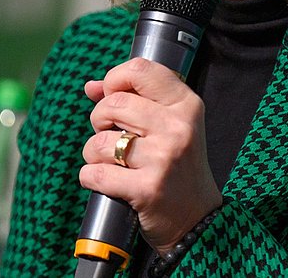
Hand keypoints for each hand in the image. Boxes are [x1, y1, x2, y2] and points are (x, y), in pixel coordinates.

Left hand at [80, 57, 221, 252]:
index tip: (113, 96)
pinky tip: (105, 181)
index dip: (115, 79)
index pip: (140, 69)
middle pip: (114, 103)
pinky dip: (90, 177)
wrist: (197, 219)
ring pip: (99, 140)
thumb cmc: (177, 166)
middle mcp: (178, 127)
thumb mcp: (169, 126)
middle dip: (99, 119)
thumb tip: (91, 86)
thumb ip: (134, 100)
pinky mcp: (147, 189)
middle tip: (111, 135)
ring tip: (110, 162)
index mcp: (186, 105)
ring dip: (92, 153)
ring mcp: (164, 158)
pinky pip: (96, 173)